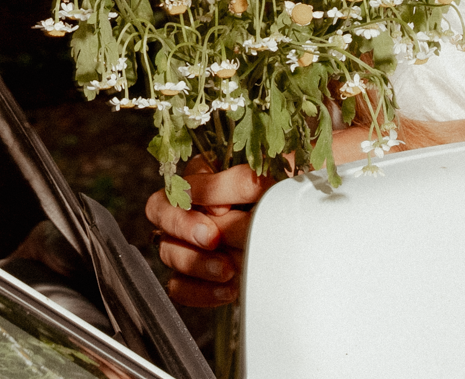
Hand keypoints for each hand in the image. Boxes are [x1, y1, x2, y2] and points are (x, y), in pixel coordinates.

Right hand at [144, 158, 276, 307]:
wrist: (305, 228)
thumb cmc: (291, 191)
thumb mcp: (278, 174)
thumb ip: (250, 180)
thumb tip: (229, 200)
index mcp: (205, 173)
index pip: (183, 179)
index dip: (199, 196)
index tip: (225, 209)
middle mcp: (191, 206)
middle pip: (159, 210)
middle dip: (184, 225)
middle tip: (212, 237)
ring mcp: (189, 242)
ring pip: (167, 250)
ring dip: (195, 262)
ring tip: (228, 270)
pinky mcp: (197, 276)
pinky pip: (179, 286)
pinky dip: (201, 291)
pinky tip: (229, 289)